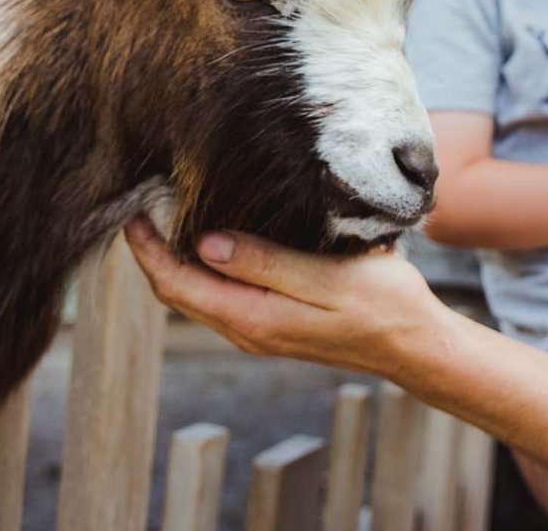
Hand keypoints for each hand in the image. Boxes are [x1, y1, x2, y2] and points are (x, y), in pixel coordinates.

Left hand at [122, 217, 455, 375]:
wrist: (415, 344)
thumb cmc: (381, 305)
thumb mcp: (325, 276)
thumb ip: (265, 262)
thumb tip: (205, 244)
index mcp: (253, 318)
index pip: (176, 285)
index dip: (146, 250)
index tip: (133, 210)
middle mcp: (247, 330)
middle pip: (178, 293)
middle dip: (153, 252)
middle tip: (143, 203)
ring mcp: (260, 330)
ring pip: (198, 295)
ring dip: (177, 259)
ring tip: (169, 213)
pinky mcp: (274, 323)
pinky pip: (221, 295)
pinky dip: (204, 267)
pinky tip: (213, 237)